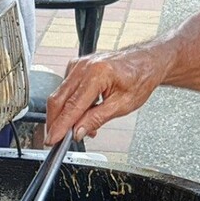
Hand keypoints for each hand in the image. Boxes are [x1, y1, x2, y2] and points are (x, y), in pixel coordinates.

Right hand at [44, 49, 164, 145]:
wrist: (146, 61)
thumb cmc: (140, 78)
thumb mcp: (122, 105)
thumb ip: (97, 119)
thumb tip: (78, 131)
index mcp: (97, 74)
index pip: (71, 106)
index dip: (60, 126)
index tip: (53, 139)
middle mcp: (84, 66)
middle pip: (58, 99)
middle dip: (55, 122)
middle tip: (56, 139)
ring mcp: (78, 65)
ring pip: (60, 95)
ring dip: (65, 115)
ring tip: (81, 128)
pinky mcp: (76, 67)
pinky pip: (65, 89)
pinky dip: (70, 105)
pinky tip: (82, 114)